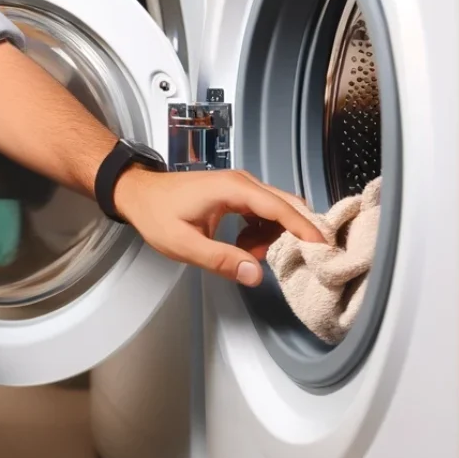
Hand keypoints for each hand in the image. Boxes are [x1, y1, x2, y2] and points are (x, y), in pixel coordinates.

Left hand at [113, 167, 326, 286]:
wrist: (136, 193)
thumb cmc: (155, 215)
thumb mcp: (184, 244)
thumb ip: (220, 260)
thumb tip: (255, 275)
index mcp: (232, 189)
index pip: (278, 207)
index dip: (302, 227)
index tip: (322, 246)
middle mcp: (242, 183)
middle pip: (284, 205)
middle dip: (294, 233)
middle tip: (297, 260)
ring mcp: (239, 187)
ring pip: (275, 210)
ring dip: (272, 236)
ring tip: (248, 256)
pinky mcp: (235, 194)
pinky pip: (262, 212)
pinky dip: (261, 232)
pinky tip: (243, 247)